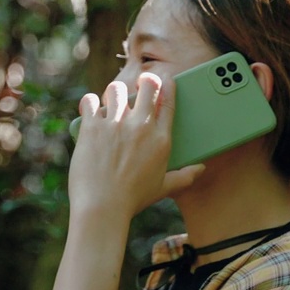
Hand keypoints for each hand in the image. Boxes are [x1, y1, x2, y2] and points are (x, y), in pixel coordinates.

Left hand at [68, 73, 204, 219]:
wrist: (102, 208)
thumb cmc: (132, 200)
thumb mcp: (163, 188)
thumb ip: (184, 176)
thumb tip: (200, 169)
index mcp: (161, 139)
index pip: (168, 100)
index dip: (167, 86)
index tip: (163, 81)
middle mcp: (141, 126)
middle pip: (147, 85)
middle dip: (144, 81)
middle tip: (138, 86)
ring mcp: (116, 124)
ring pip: (116, 88)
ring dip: (114, 93)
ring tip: (111, 101)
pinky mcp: (92, 127)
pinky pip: (90, 101)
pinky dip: (89, 103)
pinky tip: (90, 109)